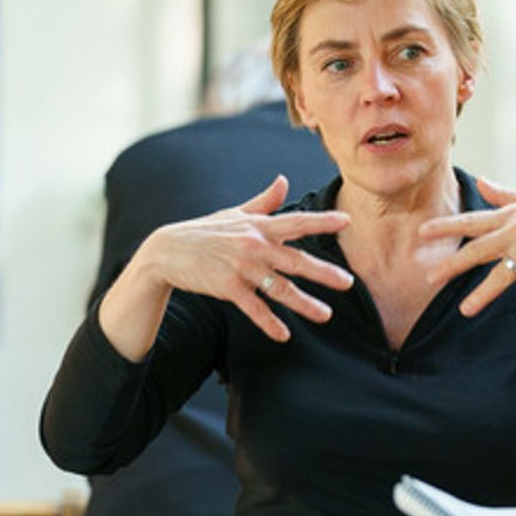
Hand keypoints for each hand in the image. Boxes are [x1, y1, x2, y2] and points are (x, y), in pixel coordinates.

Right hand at [138, 175, 353, 342]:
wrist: (167, 251)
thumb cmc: (205, 231)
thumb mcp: (235, 213)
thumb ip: (264, 201)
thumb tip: (284, 180)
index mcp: (260, 227)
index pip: (297, 223)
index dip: (322, 222)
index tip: (346, 221)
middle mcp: (255, 246)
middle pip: (297, 260)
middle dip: (324, 272)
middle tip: (348, 282)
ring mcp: (242, 268)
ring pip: (280, 288)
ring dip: (304, 304)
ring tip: (326, 315)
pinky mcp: (228, 287)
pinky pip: (254, 308)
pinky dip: (269, 323)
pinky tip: (284, 335)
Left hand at [419, 177, 515, 328]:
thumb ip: (503, 194)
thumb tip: (481, 182)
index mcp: (510, 216)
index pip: (471, 222)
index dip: (446, 227)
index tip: (421, 233)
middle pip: (478, 250)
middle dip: (453, 264)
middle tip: (429, 278)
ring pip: (503, 272)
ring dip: (484, 292)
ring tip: (465, 310)